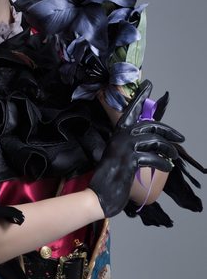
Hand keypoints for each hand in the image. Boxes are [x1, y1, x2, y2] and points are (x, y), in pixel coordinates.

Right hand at [89, 80, 183, 217]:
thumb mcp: (121, 156)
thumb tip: (153, 145)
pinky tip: (167, 168)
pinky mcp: (129, 160)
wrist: (99, 195)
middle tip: (180, 138)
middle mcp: (121, 136)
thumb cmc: (110, 176)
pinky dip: (163, 163)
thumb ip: (132, 146)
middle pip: (150, 125)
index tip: (149, 84)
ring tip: (174, 157)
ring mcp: (124, 147)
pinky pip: (152, 157)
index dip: (141, 96)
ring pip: (154, 140)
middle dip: (168, 131)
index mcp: (118, 133)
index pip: (131, 110)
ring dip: (168, 149)